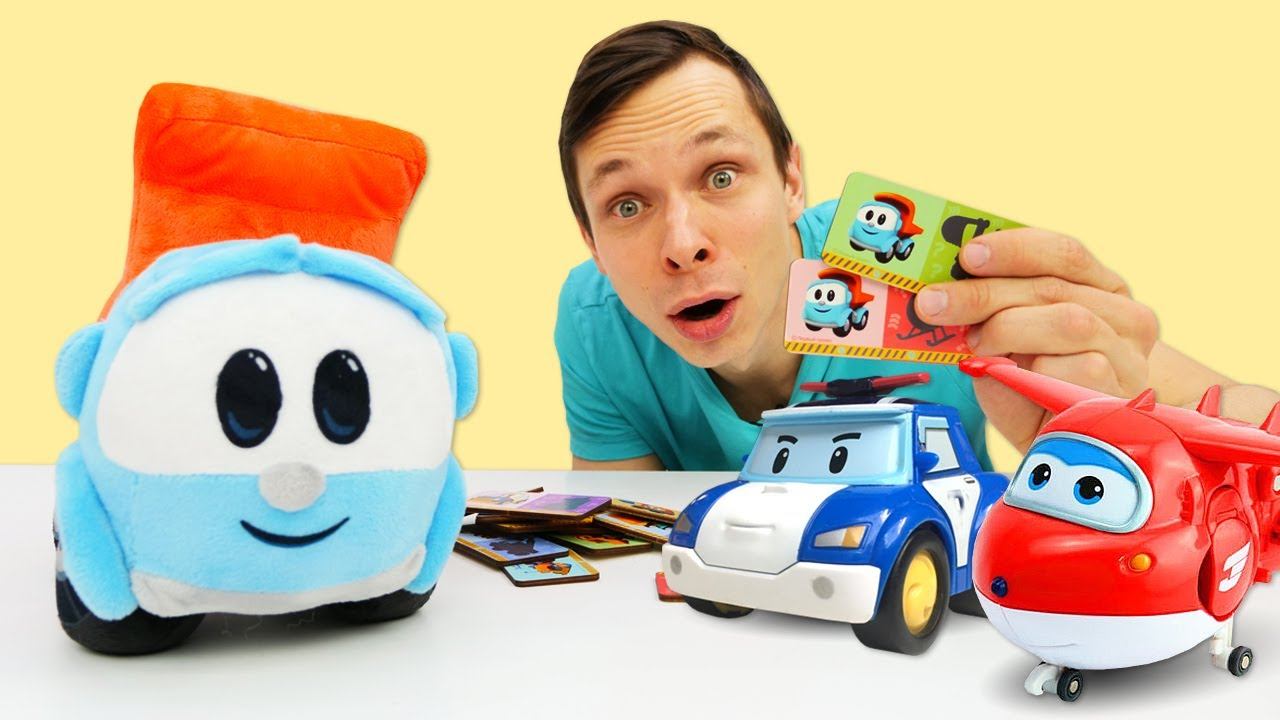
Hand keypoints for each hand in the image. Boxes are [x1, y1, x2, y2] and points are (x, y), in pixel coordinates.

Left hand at [914, 228, 1158, 451]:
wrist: (1085, 451)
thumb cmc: (1041, 392)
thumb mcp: (1014, 346)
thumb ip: (995, 316)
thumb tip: (947, 298)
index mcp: (1100, 289)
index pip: (1063, 253)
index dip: (1014, 249)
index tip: (968, 255)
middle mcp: (1126, 317)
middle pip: (1052, 288)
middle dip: (984, 293)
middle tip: (934, 304)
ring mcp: (1131, 357)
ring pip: (1071, 321)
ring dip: (1010, 332)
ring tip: (978, 349)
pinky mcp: (1125, 395)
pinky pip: (1080, 368)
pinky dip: (1038, 373)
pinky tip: (1019, 382)